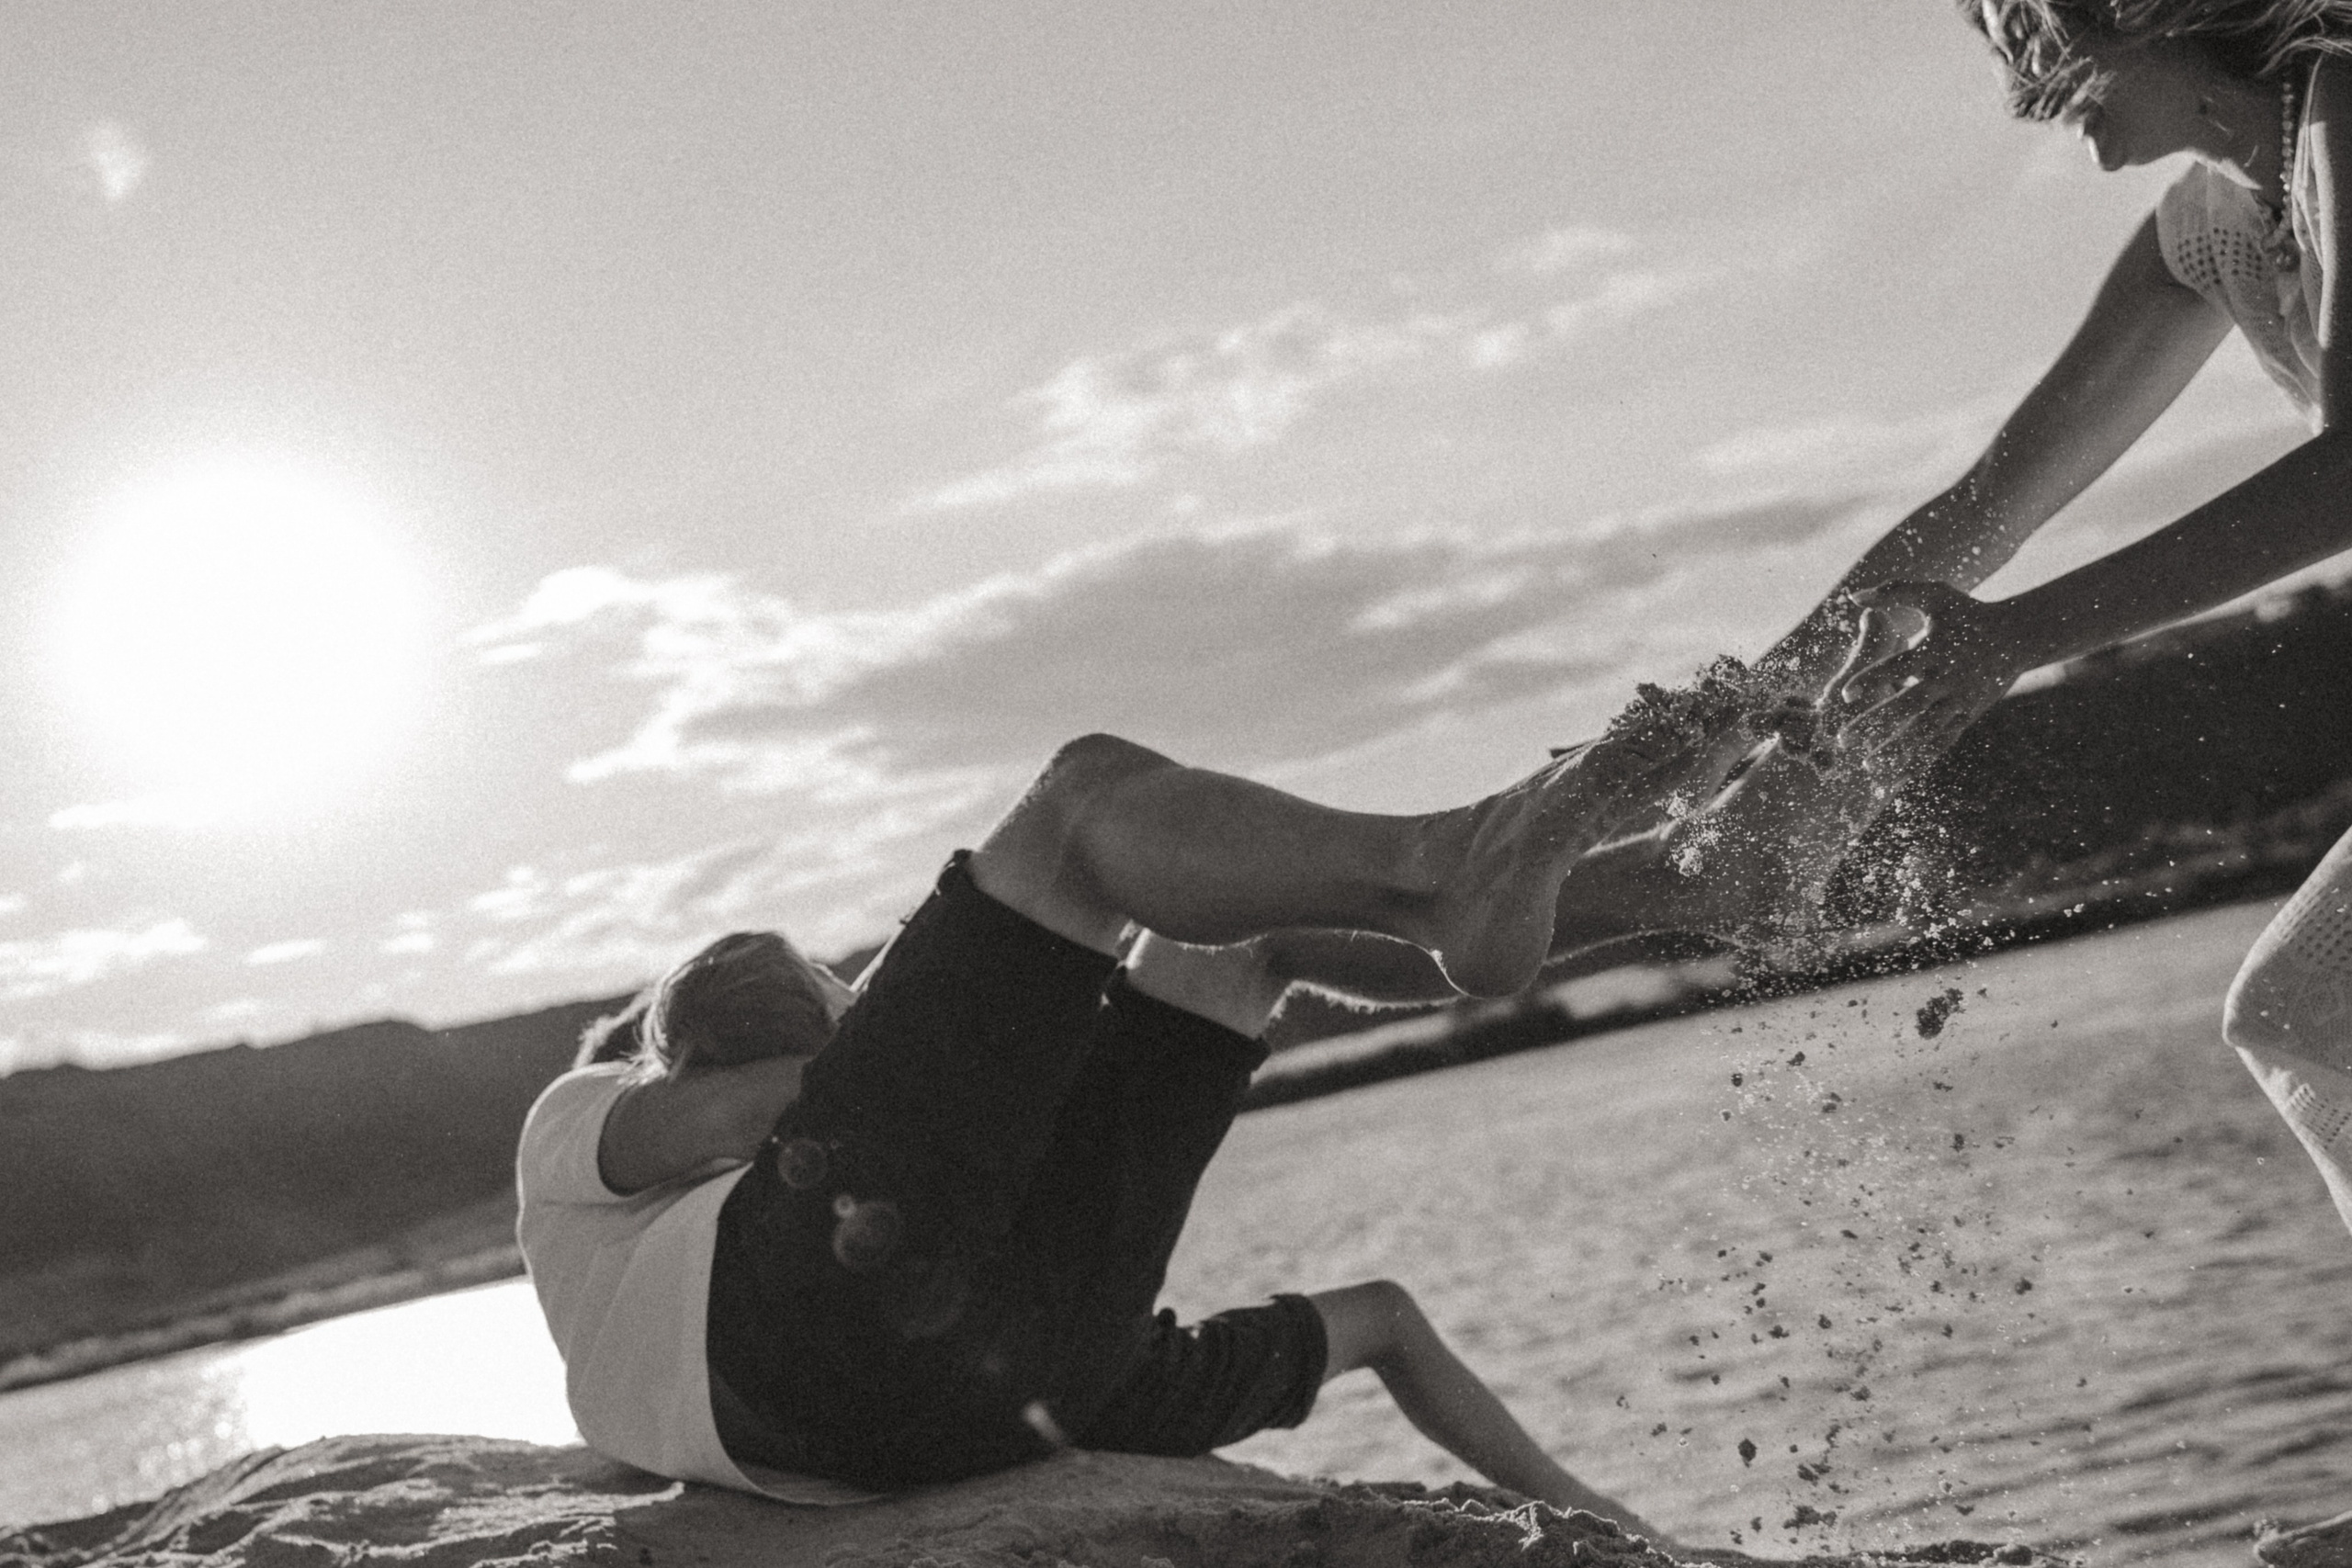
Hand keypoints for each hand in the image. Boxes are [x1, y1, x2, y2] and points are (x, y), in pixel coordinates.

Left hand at [1834, 581, 2035, 753]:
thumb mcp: (1936, 594)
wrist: (2019, 635)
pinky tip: (1898, 777)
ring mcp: (1959, 701)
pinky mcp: (1968, 716)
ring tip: (1867, 766)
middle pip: (1906, 706)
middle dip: (1874, 724)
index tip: (1845, 693)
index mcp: (1934, 651)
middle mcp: (1947, 679)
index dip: (1871, 680)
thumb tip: (1853, 596)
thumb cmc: (1970, 612)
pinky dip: (1920, 761)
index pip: (1897, 667)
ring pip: (1924, 731)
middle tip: (1843, 739)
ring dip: (1895, 750)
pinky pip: (1942, 743)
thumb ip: (1893, 591)